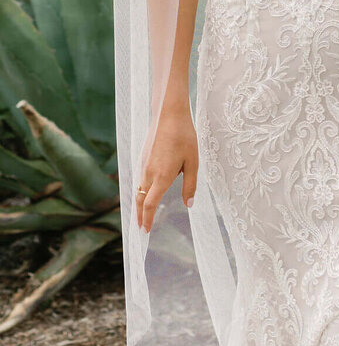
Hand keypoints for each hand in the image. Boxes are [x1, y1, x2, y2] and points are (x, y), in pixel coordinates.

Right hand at [137, 103, 198, 233]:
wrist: (169, 115)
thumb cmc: (185, 137)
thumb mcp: (193, 162)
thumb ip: (190, 185)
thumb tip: (189, 204)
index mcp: (162, 177)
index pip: (150, 204)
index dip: (147, 219)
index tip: (146, 231)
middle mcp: (149, 173)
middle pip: (140, 200)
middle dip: (140, 216)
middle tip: (140, 230)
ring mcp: (144, 165)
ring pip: (139, 190)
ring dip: (139, 205)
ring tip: (142, 215)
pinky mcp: (143, 158)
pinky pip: (140, 180)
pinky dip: (140, 192)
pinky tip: (145, 194)